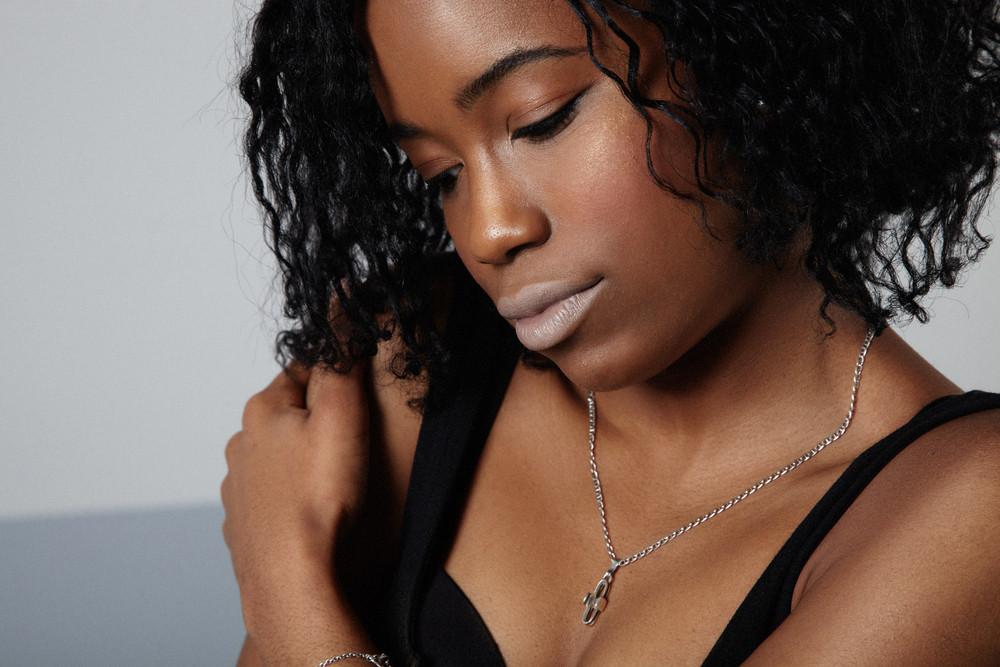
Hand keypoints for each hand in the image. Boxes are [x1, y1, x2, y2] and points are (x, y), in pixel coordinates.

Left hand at [222, 360, 369, 635]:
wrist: (289, 578)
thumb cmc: (319, 498)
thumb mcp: (343, 414)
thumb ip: (342, 358)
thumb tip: (340, 300)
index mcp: (262, 411)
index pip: (302, 372)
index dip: (335, 378)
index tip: (358, 396)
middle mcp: (240, 445)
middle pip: (287, 416)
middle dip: (317, 421)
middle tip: (353, 442)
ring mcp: (237, 489)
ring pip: (275, 459)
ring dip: (300, 462)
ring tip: (334, 483)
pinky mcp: (243, 527)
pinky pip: (270, 499)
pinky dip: (289, 499)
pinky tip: (312, 514)